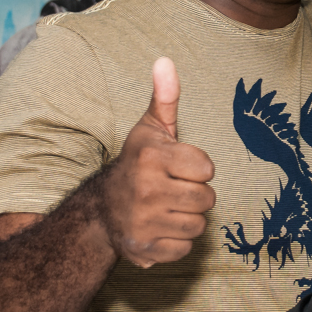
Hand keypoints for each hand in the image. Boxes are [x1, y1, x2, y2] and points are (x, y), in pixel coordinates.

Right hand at [100, 57, 215, 266]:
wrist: (103, 209)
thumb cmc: (138, 163)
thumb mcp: (151, 129)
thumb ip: (165, 96)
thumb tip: (165, 60)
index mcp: (151, 158)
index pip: (207, 168)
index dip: (197, 168)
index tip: (179, 166)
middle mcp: (145, 190)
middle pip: (207, 198)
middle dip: (196, 194)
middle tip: (174, 189)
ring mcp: (143, 222)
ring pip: (199, 225)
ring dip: (188, 218)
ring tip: (167, 207)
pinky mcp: (144, 251)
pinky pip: (186, 248)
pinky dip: (177, 241)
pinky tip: (160, 227)